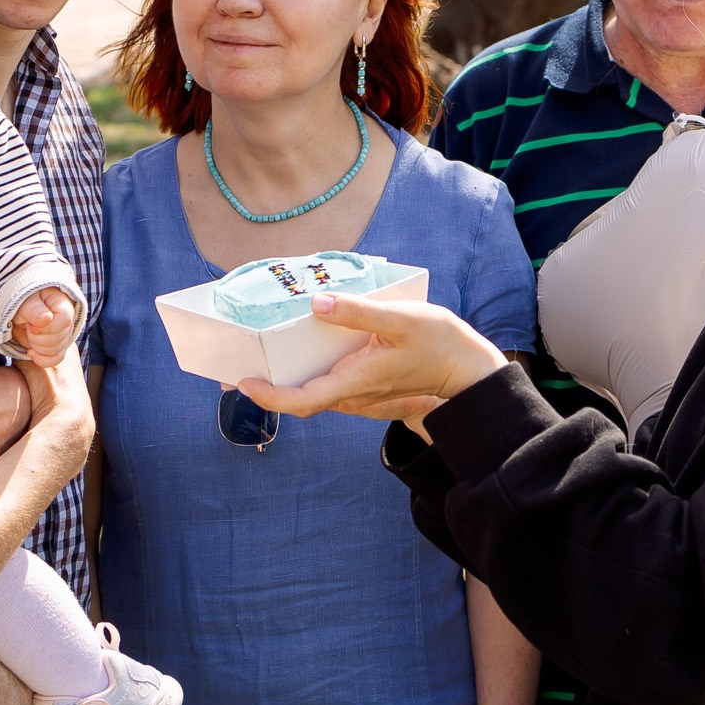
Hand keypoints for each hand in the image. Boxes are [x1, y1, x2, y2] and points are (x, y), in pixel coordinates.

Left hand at [10, 286, 79, 366]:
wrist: (18, 313)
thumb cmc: (22, 304)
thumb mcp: (24, 304)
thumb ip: (34, 310)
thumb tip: (47, 318)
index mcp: (63, 304)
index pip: (65, 320)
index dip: (46, 327)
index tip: (30, 324)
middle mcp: (68, 320)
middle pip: (59, 339)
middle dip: (37, 337)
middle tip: (27, 327)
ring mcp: (65, 335)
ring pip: (56, 351)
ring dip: (36, 347)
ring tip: (29, 334)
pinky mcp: (59, 347)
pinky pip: (56, 360)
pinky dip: (41, 359)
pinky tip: (30, 352)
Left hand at [232, 294, 506, 431]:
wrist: (471, 372)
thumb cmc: (440, 344)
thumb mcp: (400, 319)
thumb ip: (357, 312)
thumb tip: (316, 303)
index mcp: (355, 381)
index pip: (302, 400)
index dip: (269, 396)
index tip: (244, 382)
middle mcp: (352, 394)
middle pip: (300, 398)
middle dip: (266, 387)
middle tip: (233, 367)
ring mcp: (360, 394)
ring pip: (314, 392)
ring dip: (285, 379)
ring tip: (257, 356)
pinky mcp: (368, 387)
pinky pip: (329, 385)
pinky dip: (308, 373)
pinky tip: (299, 351)